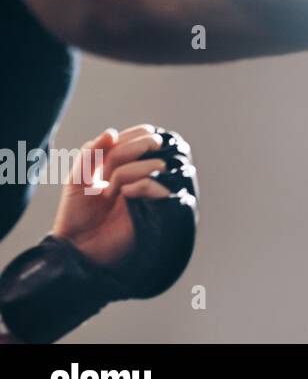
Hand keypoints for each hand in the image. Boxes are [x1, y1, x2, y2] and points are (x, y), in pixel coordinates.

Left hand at [51, 125, 174, 268]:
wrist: (80, 246)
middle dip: (126, 153)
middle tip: (109, 173)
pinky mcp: (160, 205)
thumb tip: (112, 132)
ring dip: (126, 174)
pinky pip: (154, 182)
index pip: (142, 134)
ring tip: (113, 192)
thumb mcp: (77, 179)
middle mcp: (143, 171)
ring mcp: (153, 188)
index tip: (108, 154)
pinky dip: (137, 186)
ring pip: (153, 162)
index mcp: (126, 162)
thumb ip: (91, 153)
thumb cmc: (76, 215)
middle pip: (150, 143)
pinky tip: (126, 196)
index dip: (129, 137)